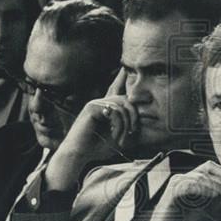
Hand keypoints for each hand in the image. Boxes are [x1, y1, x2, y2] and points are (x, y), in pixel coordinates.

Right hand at [44, 72, 137, 190]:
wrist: (79, 154)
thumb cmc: (96, 148)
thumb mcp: (117, 136)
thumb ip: (127, 127)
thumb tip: (142, 121)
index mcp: (106, 108)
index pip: (116, 88)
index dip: (121, 76)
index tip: (126, 67)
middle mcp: (101, 103)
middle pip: (126, 99)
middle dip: (134, 116)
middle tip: (132, 132)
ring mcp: (96, 103)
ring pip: (122, 106)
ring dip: (126, 125)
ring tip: (120, 138)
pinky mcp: (92, 107)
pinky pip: (114, 111)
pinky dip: (119, 125)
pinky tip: (114, 134)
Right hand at [134, 161, 220, 220]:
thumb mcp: (204, 208)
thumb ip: (215, 198)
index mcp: (189, 180)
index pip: (208, 168)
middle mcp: (182, 179)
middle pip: (205, 169)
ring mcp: (175, 184)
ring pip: (199, 176)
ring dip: (216, 185)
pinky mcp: (172, 192)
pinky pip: (190, 185)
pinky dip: (203, 189)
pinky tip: (214, 195)